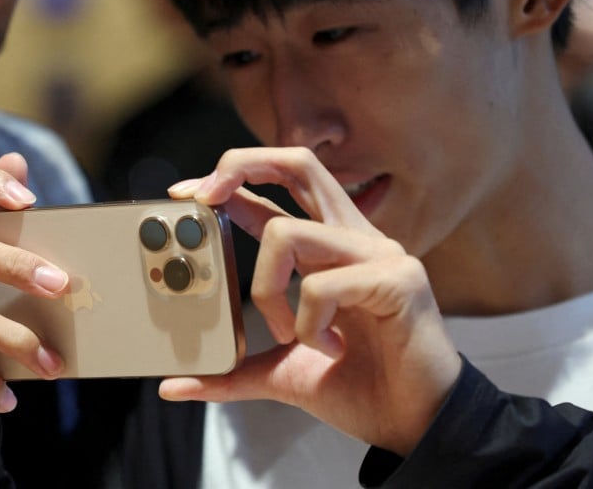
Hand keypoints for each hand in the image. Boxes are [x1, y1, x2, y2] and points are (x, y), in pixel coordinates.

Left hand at [161, 147, 461, 455]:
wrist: (416, 429)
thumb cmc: (361, 389)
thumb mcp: (280, 372)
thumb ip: (233, 370)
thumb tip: (175, 386)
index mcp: (329, 250)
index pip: (277, 192)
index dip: (231, 180)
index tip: (182, 194)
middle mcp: (354, 238)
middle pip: (299, 163)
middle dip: (241, 165)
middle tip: (204, 196)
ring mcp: (379, 253)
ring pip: (286, 232)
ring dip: (266, 291)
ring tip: (286, 335)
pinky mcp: (397, 279)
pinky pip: (320, 285)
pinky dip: (308, 324)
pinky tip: (331, 349)